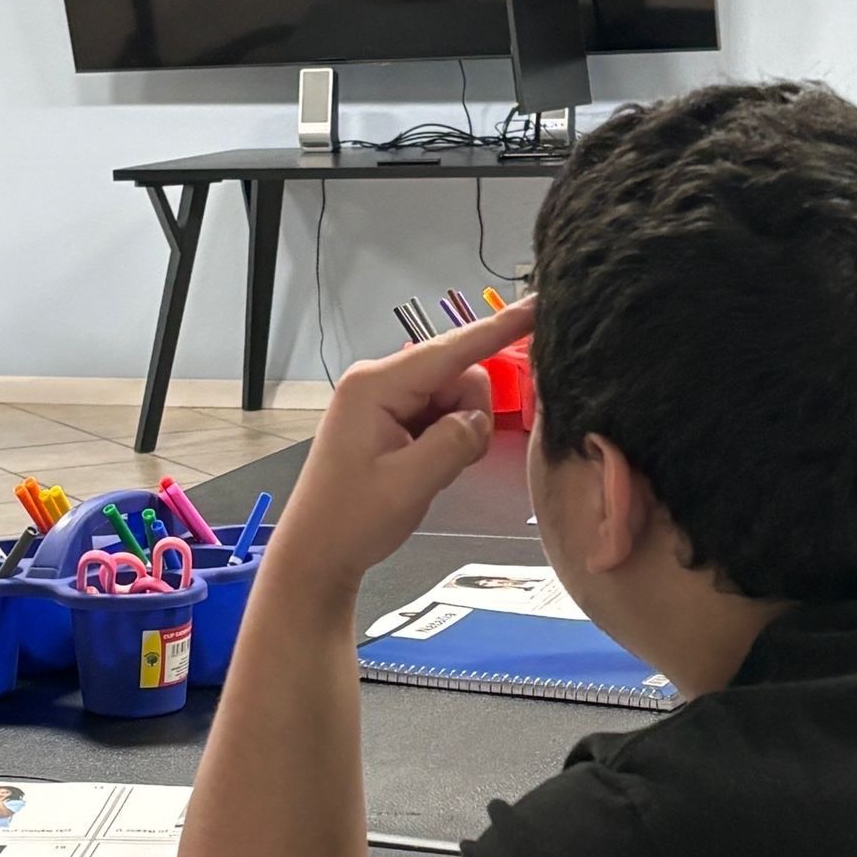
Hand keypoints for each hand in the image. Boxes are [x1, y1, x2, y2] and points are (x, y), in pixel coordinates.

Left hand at [268, 298, 533, 596]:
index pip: (451, 349)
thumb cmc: (351, 520)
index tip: (538, 305)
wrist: (318, 552)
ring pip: (455, 399)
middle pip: (459, 376)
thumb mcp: (411, 483)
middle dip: (469, 417)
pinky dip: (446, 441)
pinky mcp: (389, 418)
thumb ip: (455, 441)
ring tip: (427, 471)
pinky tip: (423, 468)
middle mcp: (378, 381)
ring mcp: (383, 399)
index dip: (499, 329)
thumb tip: (477, 419)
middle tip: (446, 463)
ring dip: (458, 434)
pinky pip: (440, 416)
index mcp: (375, 386)